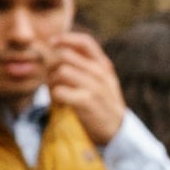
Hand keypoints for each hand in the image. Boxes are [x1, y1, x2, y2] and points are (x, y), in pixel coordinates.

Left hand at [40, 27, 129, 148]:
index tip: (52, 42)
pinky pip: (59, 91)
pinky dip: (55, 96)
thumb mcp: (101, 80)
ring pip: (60, 72)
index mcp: (104, 65)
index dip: (66, 38)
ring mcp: (95, 87)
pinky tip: (60, 103)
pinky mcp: (87, 102)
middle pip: (65, 56)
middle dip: (52, 65)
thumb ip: (85, 64)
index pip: (85, 42)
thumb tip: (58, 48)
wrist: (117, 131)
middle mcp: (101, 73)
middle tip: (52, 79)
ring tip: (57, 92)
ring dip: (52, 82)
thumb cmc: (102, 104)